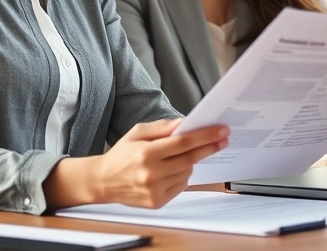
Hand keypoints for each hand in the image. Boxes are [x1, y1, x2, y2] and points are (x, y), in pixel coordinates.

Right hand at [92, 119, 228, 207]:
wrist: (103, 181)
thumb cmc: (121, 154)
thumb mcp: (138, 132)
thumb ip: (163, 127)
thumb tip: (186, 123)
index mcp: (146, 153)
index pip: (183, 143)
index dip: (205, 136)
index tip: (221, 130)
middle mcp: (151, 173)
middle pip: (190, 158)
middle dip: (209, 147)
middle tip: (223, 139)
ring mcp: (155, 190)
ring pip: (187, 172)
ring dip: (191, 162)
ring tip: (179, 156)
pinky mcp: (157, 202)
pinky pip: (181, 186)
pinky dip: (182, 175)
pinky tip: (171, 170)